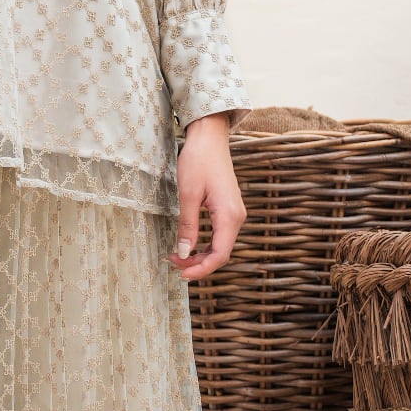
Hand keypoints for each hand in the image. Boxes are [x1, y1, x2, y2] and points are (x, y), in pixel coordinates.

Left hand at [171, 113, 243, 282]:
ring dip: (200, 255)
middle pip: (221, 253)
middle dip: (197, 263)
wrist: (209, 138)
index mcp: (230, 215)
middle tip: (173, 264)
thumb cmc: (198, 161)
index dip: (202, 269)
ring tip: (176, 256)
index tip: (182, 273)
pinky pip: (219, 235)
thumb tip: (184, 253)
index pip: (220, 254)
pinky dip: (204, 244)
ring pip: (219, 245)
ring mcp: (234, 213)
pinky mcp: (228, 209)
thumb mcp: (188, 194)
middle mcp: (236, 217)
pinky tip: (188, 245)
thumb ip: (188, 226)